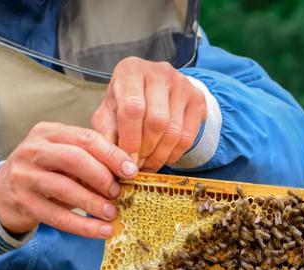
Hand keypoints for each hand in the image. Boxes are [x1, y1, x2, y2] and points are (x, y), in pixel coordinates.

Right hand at [0, 122, 136, 238]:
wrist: (5, 192)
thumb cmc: (48, 172)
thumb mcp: (66, 158)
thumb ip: (92, 160)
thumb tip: (129, 174)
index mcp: (49, 133)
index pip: (85, 138)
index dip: (112, 155)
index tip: (132, 172)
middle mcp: (33, 150)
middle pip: (74, 158)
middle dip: (102, 176)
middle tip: (118, 193)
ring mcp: (24, 175)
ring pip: (64, 187)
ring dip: (94, 202)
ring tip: (113, 213)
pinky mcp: (23, 202)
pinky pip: (58, 216)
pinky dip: (84, 226)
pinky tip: (103, 231)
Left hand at [91, 57, 207, 172]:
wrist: (153, 90)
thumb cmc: (125, 102)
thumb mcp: (108, 113)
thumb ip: (106, 134)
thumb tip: (115, 162)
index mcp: (131, 70)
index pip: (133, 108)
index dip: (131, 139)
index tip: (127, 160)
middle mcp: (160, 73)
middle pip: (157, 121)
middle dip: (146, 150)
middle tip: (138, 165)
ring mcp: (183, 85)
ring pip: (174, 132)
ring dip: (160, 155)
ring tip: (148, 164)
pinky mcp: (197, 100)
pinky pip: (188, 137)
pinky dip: (174, 154)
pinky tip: (162, 157)